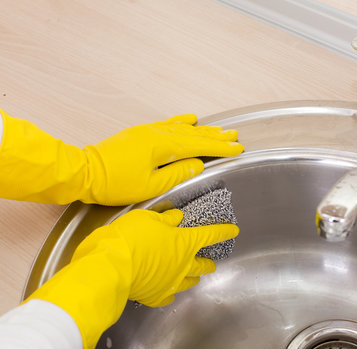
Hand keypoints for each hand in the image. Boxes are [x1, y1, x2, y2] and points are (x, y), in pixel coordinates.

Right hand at [26, 208, 238, 348]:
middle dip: (208, 260)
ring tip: (193, 274)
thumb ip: (165, 218)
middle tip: (210, 259)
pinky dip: (171, 292)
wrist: (109, 267)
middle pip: (203, 264)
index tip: (233, 231)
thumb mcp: (146, 218)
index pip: (211, 235)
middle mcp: (183, 264)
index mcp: (184, 242)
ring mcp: (171, 283)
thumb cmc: (128, 237)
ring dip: (193, 276)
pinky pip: (169, 296)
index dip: (224, 231)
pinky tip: (169, 291)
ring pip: (190, 281)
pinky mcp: (156, 296)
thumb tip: (177, 216)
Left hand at [82, 114, 242, 204]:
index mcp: (161, 146)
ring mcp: (148, 131)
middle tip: (235, 137)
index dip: (219, 147)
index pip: (198, 145)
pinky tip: (191, 119)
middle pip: (193, 134)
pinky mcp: (140, 133)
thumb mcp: (150, 185)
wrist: (84, 172)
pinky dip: (182, 122)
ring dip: (203, 129)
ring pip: (182, 128)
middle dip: (216, 136)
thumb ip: (177, 173)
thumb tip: (197, 164)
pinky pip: (167, 124)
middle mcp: (156, 133)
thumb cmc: (114, 183)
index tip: (236, 148)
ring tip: (220, 130)